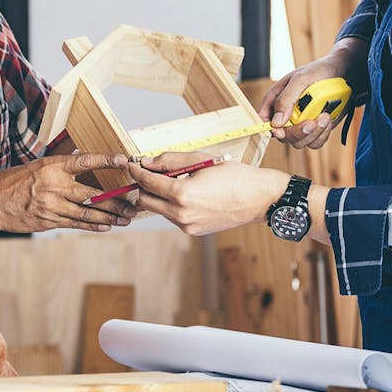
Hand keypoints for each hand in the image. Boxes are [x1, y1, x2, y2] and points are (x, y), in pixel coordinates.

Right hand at [0, 153, 138, 233]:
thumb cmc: (14, 182)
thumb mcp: (36, 166)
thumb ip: (60, 165)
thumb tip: (82, 160)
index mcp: (51, 166)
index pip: (84, 161)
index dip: (106, 160)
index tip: (124, 159)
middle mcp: (54, 185)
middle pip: (92, 194)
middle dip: (116, 200)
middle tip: (134, 203)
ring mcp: (51, 206)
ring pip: (87, 212)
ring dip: (110, 216)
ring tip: (126, 218)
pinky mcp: (49, 221)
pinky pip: (76, 223)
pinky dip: (93, 225)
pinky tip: (106, 226)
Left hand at [126, 152, 289, 235]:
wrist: (259, 198)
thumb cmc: (234, 175)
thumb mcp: (201, 159)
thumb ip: (170, 160)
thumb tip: (147, 162)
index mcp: (182, 194)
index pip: (147, 182)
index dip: (136, 170)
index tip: (131, 163)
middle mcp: (181, 214)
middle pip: (145, 200)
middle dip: (144, 185)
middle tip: (151, 171)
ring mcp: (186, 226)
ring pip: (158, 209)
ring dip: (159, 195)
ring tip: (176, 181)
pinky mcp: (193, 231)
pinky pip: (172, 216)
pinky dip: (172, 204)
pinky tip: (188, 193)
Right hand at [261, 37, 365, 147]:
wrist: (344, 72)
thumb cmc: (319, 71)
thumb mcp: (301, 79)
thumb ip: (286, 99)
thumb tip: (276, 122)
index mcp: (276, 100)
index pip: (264, 120)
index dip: (270, 129)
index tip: (281, 131)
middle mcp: (286, 114)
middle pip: (283, 136)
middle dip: (298, 132)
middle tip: (312, 122)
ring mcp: (301, 123)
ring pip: (299, 142)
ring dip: (313, 133)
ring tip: (325, 116)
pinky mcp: (316, 129)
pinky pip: (314, 142)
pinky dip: (322, 135)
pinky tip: (328, 120)